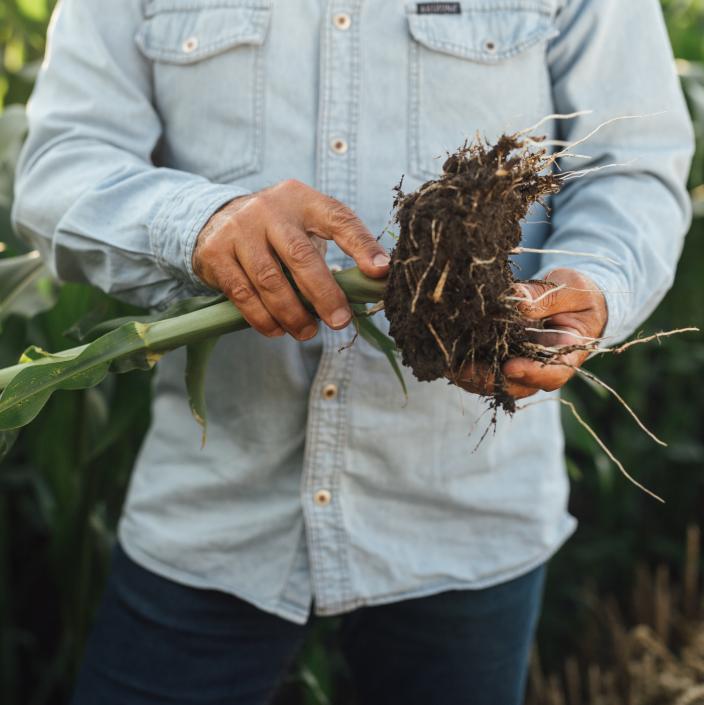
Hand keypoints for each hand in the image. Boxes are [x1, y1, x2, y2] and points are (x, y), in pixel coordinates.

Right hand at [192, 180, 389, 339]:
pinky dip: (263, 318)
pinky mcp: (216, 253)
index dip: (362, 246)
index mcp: (303, 200)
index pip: (339, 219)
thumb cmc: (278, 233)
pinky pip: (244, 294)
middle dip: (324, 294)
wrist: (216, 221)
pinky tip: (278, 330)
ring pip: (270, 281)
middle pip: (301, 256)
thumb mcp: (306, 228)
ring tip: (308, 333)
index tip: (381, 272)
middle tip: (340, 321)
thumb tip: (371, 286)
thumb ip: (334, 249)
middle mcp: (270, 209)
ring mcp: (239, 229)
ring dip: (293, 314)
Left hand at [456, 268, 606, 399]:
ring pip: (498, 383)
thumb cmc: (577, 292)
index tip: (509, 367)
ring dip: (473, 378)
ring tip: (450, 367)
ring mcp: (524, 366)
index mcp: (569, 353)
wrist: (572, 298)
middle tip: (465, 371)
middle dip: (491, 381)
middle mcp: (544, 367)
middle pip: (520, 386)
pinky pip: (487, 369)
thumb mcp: (570, 288)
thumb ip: (545, 297)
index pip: (553, 373)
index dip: (531, 374)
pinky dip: (468, 366)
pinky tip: (447, 359)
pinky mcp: (506, 358)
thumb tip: (516, 300)